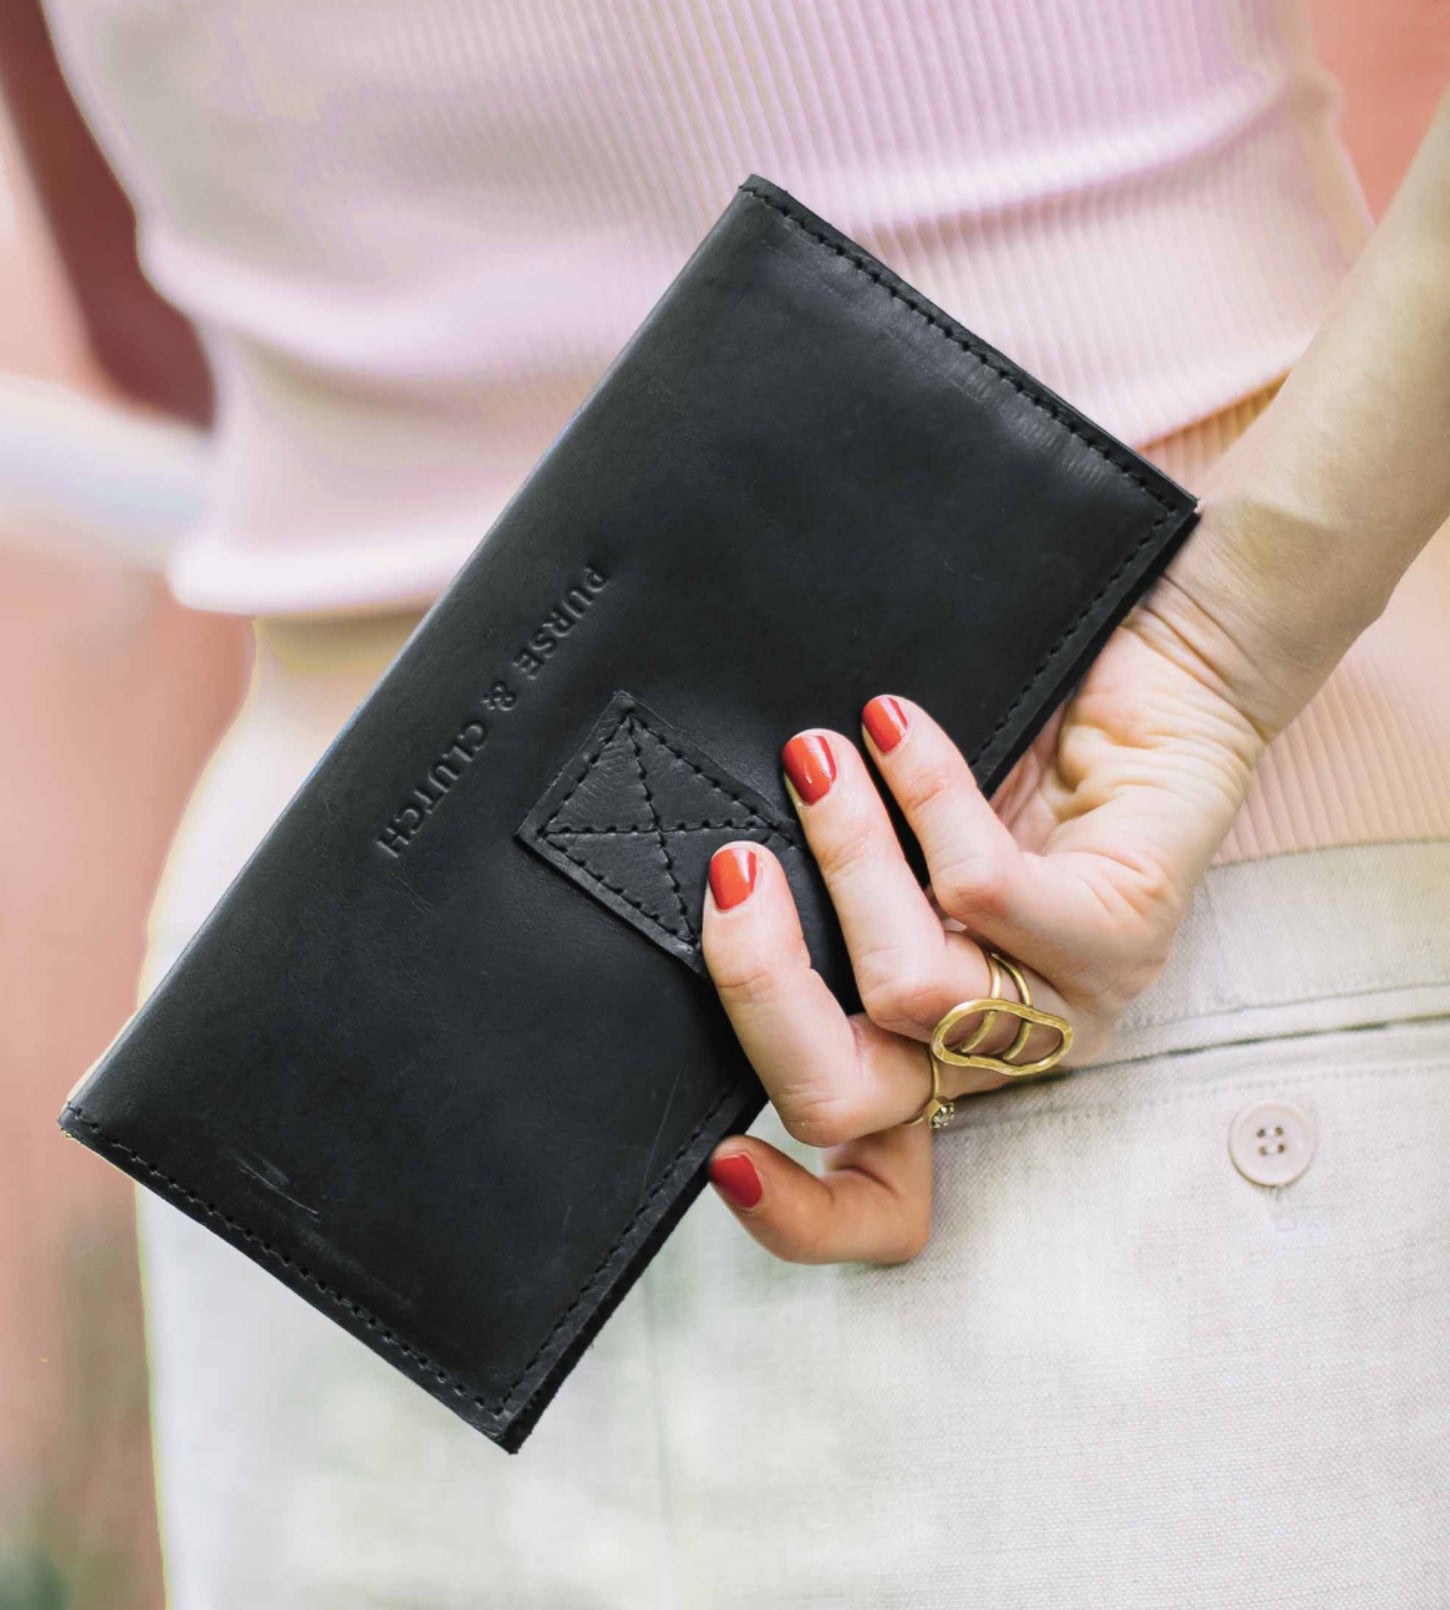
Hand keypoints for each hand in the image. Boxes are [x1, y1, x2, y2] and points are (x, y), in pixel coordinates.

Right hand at [697, 564, 1273, 1264]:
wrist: (1164, 652)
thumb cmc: (1002, 741)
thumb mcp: (870, 835)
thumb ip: (800, 884)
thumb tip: (698, 876)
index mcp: (936, 1049)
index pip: (873, 1196)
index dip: (794, 1212)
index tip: (720, 1156)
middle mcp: (1000, 1046)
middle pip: (848, 1102)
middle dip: (764, 990)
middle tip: (731, 871)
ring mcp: (1070, 997)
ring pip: (910, 987)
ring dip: (841, 852)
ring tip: (816, 754)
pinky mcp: (1126, 923)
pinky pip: (986, 889)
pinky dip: (921, 799)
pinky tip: (893, 726)